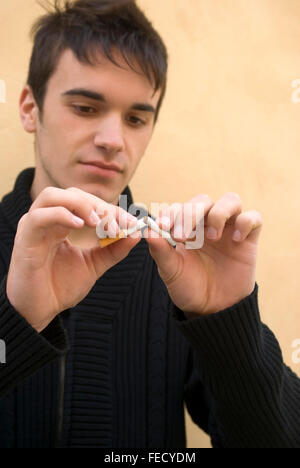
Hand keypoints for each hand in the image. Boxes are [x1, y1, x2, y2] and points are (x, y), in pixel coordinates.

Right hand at [7, 187, 139, 331]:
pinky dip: (61, 215)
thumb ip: (114, 249)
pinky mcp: (25, 238)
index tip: (131, 222)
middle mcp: (46, 220)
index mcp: (62, 223)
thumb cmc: (61, 287)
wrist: (40, 312)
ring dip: (79, 205)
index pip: (88, 203)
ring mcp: (34, 227)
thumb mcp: (94, 265)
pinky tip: (79, 226)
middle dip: (98, 206)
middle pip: (72, 194)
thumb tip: (136, 233)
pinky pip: (39, 216)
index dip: (112, 209)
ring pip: (52, 196)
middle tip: (117, 225)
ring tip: (98, 222)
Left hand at [144, 193, 262, 316]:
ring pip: (231, 200)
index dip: (171, 213)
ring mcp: (229, 229)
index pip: (179, 208)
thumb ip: (160, 250)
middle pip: (203, 201)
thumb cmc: (189, 287)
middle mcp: (207, 224)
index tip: (162, 226)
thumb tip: (147, 230)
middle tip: (182, 235)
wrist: (211, 310)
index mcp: (186, 228)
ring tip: (212, 237)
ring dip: (219, 213)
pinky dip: (245, 222)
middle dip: (191, 213)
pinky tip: (235, 240)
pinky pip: (253, 218)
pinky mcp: (248, 239)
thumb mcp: (171, 271)